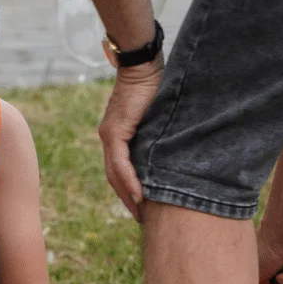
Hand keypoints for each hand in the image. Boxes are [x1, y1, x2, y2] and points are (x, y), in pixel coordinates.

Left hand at [98, 58, 163, 222]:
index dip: (128, 190)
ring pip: (115, 173)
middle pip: (114, 177)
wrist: (143, 65)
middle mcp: (109, 136)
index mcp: (116, 135)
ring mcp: (109, 134)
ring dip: (128, 195)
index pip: (118, 170)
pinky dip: (129, 180)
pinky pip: (120, 162)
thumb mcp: (157, 117)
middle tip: (141, 218)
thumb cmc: (154, 86)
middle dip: (127, 199)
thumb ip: (157, 135)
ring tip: (140, 213)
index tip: (141, 208)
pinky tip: (139, 195)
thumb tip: (173, 153)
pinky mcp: (114, 130)